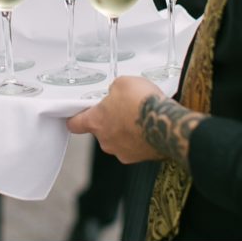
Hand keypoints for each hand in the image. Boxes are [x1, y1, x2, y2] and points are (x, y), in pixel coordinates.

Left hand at [67, 76, 203, 166]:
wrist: (166, 122)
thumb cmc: (142, 102)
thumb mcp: (124, 83)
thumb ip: (114, 90)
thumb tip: (116, 94)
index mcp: (97, 122)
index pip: (75, 124)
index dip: (75, 119)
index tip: (75, 117)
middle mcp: (106, 140)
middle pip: (102, 130)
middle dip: (112, 120)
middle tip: (126, 108)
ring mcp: (122, 151)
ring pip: (120, 139)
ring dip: (128, 130)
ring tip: (142, 117)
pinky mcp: (139, 157)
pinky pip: (136, 146)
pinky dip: (142, 138)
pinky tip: (151, 126)